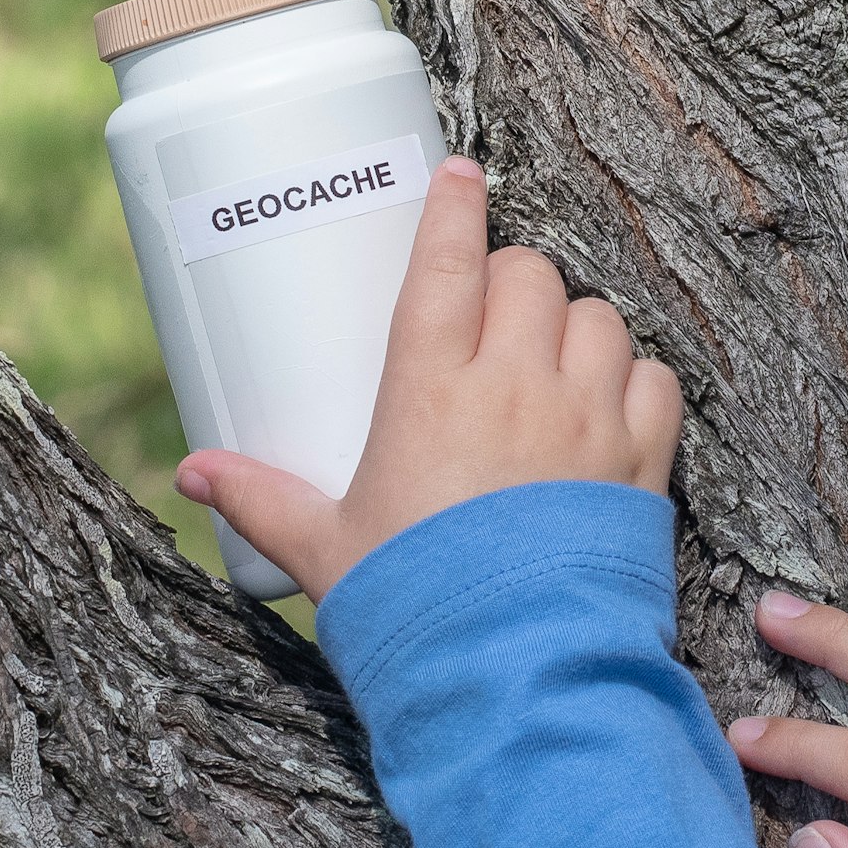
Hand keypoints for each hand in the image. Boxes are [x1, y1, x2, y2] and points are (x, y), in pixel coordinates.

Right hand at [176, 158, 682, 600]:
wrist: (513, 674)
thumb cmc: (414, 609)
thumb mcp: (325, 549)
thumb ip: (264, 499)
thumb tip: (190, 474)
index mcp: (429, 389)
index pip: (449, 260)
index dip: (454, 204)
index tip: (460, 173)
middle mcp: (514, 386)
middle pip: (530, 275)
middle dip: (513, 278)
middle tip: (491, 317)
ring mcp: (587, 420)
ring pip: (599, 318)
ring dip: (576, 326)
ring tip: (549, 362)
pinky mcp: (642, 463)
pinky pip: (657, 381)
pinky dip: (638, 380)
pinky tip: (610, 404)